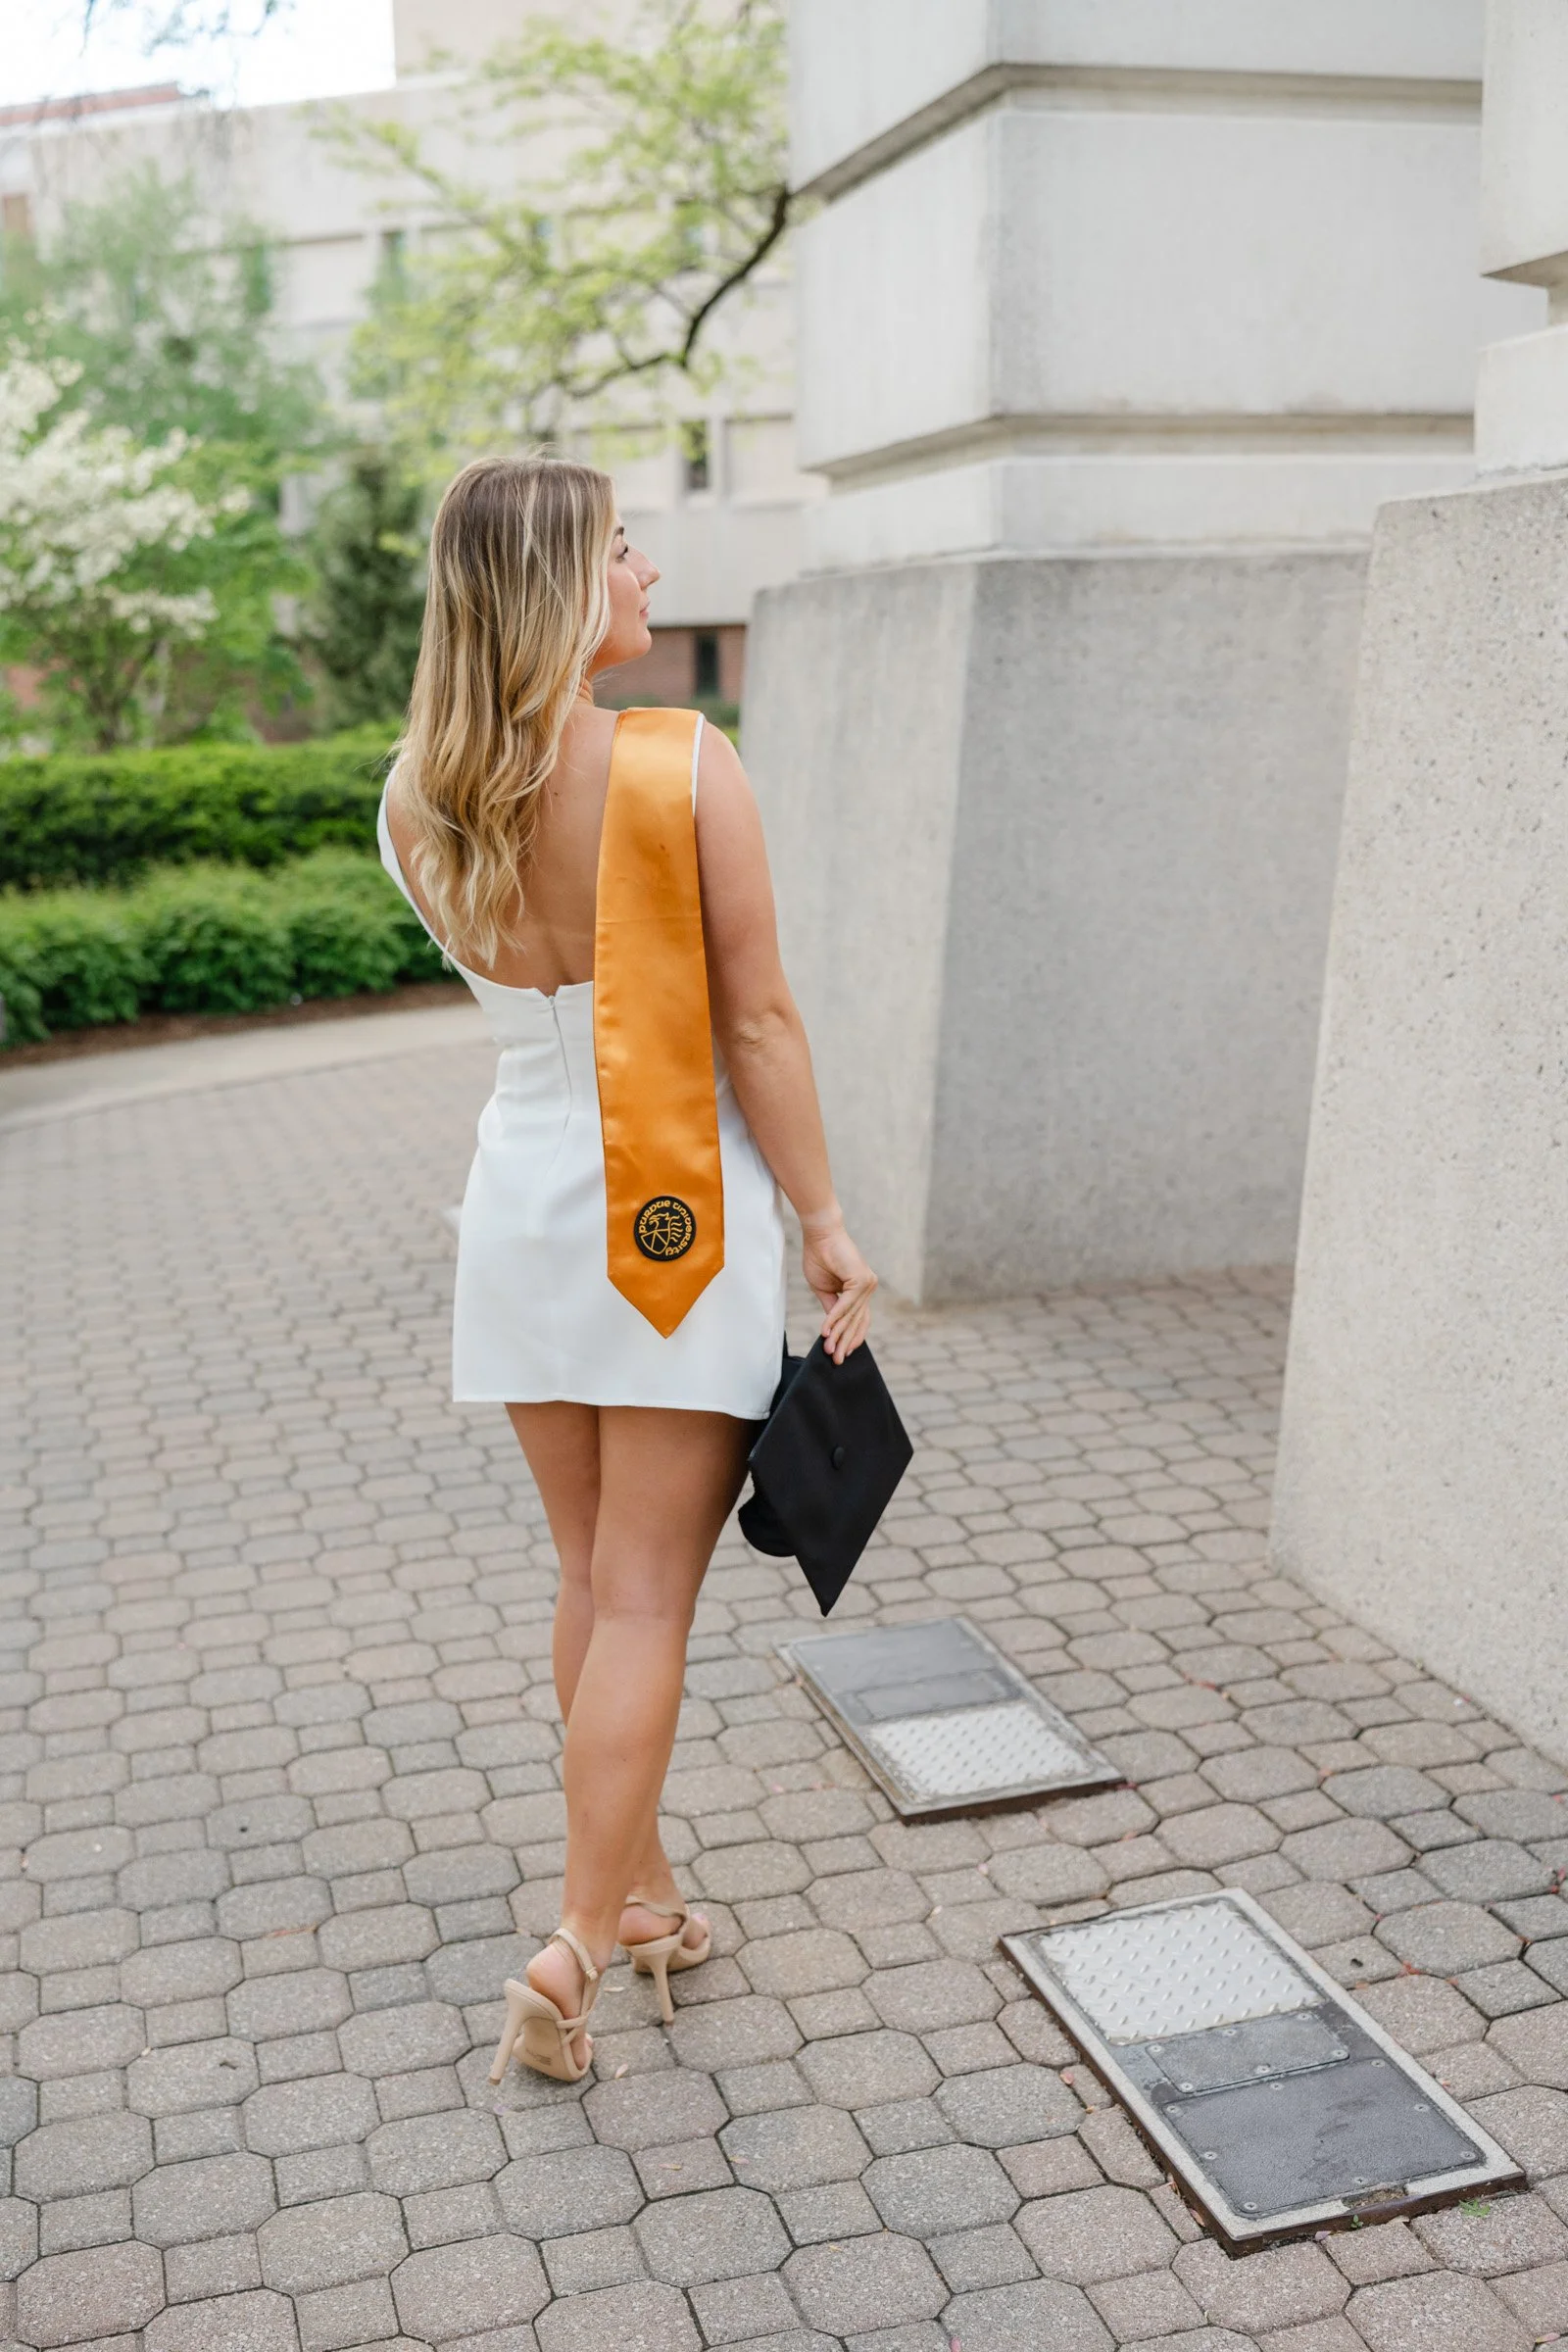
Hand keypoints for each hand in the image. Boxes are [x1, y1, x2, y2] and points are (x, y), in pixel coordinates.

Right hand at [801, 1216, 876, 1362]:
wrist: (819, 1234)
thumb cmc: (820, 1256)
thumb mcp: (823, 1289)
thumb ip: (831, 1307)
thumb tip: (833, 1328)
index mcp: (861, 1290)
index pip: (859, 1319)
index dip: (851, 1337)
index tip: (842, 1354)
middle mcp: (868, 1288)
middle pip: (857, 1321)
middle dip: (845, 1342)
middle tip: (836, 1361)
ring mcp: (867, 1284)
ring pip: (851, 1317)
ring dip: (838, 1335)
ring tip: (828, 1351)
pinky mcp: (861, 1280)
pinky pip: (846, 1306)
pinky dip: (835, 1319)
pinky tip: (826, 1332)